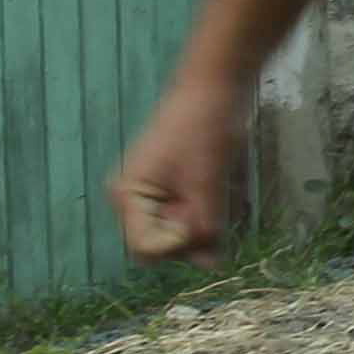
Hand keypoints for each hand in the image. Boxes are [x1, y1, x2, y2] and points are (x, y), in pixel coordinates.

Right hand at [107, 81, 245, 263]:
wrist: (215, 87)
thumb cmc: (204, 128)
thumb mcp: (207, 181)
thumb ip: (205, 225)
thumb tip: (212, 266)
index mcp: (128, 195)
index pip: (146, 247)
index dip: (176, 244)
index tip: (202, 223)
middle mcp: (133, 199)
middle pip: (161, 244)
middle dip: (192, 236)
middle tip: (216, 206)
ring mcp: (152, 194)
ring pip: (179, 232)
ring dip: (205, 222)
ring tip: (222, 190)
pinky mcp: (172, 188)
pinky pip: (189, 215)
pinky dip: (209, 211)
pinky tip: (225, 189)